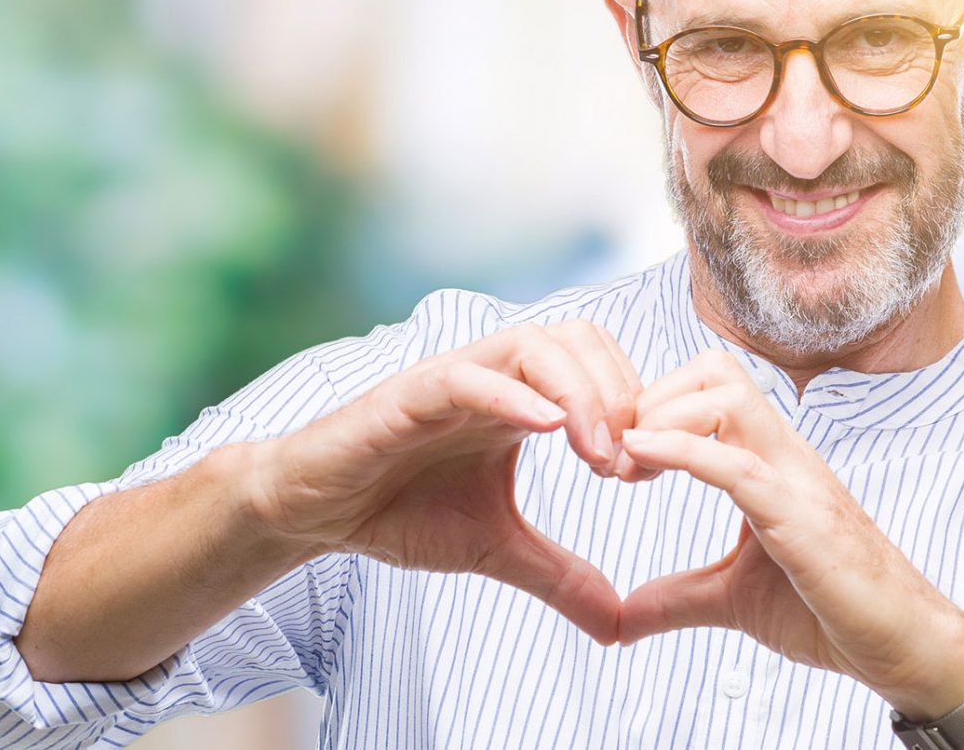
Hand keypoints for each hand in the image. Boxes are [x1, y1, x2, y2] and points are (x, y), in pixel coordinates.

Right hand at [242, 320, 643, 643]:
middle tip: (630, 466)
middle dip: (621, 393)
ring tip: (599, 456)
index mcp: (523, 399)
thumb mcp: (496, 549)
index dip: (636, 409)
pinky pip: (466, 377)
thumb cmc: (400, 512)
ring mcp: (451, 379)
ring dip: (580, 393)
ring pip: (532, 344)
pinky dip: (512, 395)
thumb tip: (619, 626)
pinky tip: (547, 429)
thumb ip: (560, 577)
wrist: (314, 515)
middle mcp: (494, 375)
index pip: (601, 366)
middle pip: (580, 337)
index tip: (649, 473)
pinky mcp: (407, 395)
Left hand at [613, 351, 963, 718]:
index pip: (710, 386)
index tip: (616, 457)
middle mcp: (785, 456)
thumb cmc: (830, 613)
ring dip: (662, 420)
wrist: (902, 647)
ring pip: (727, 396)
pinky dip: (683, 451)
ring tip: (625, 468)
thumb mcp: (733, 602)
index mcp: (770, 463)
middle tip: (615, 458)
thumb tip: (619, 619)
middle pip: (715, 369)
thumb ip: (677, 598)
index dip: (653, 407)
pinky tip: (640, 459)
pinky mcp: (802, 518)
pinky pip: (738, 465)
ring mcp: (797, 481)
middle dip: (651, 398)